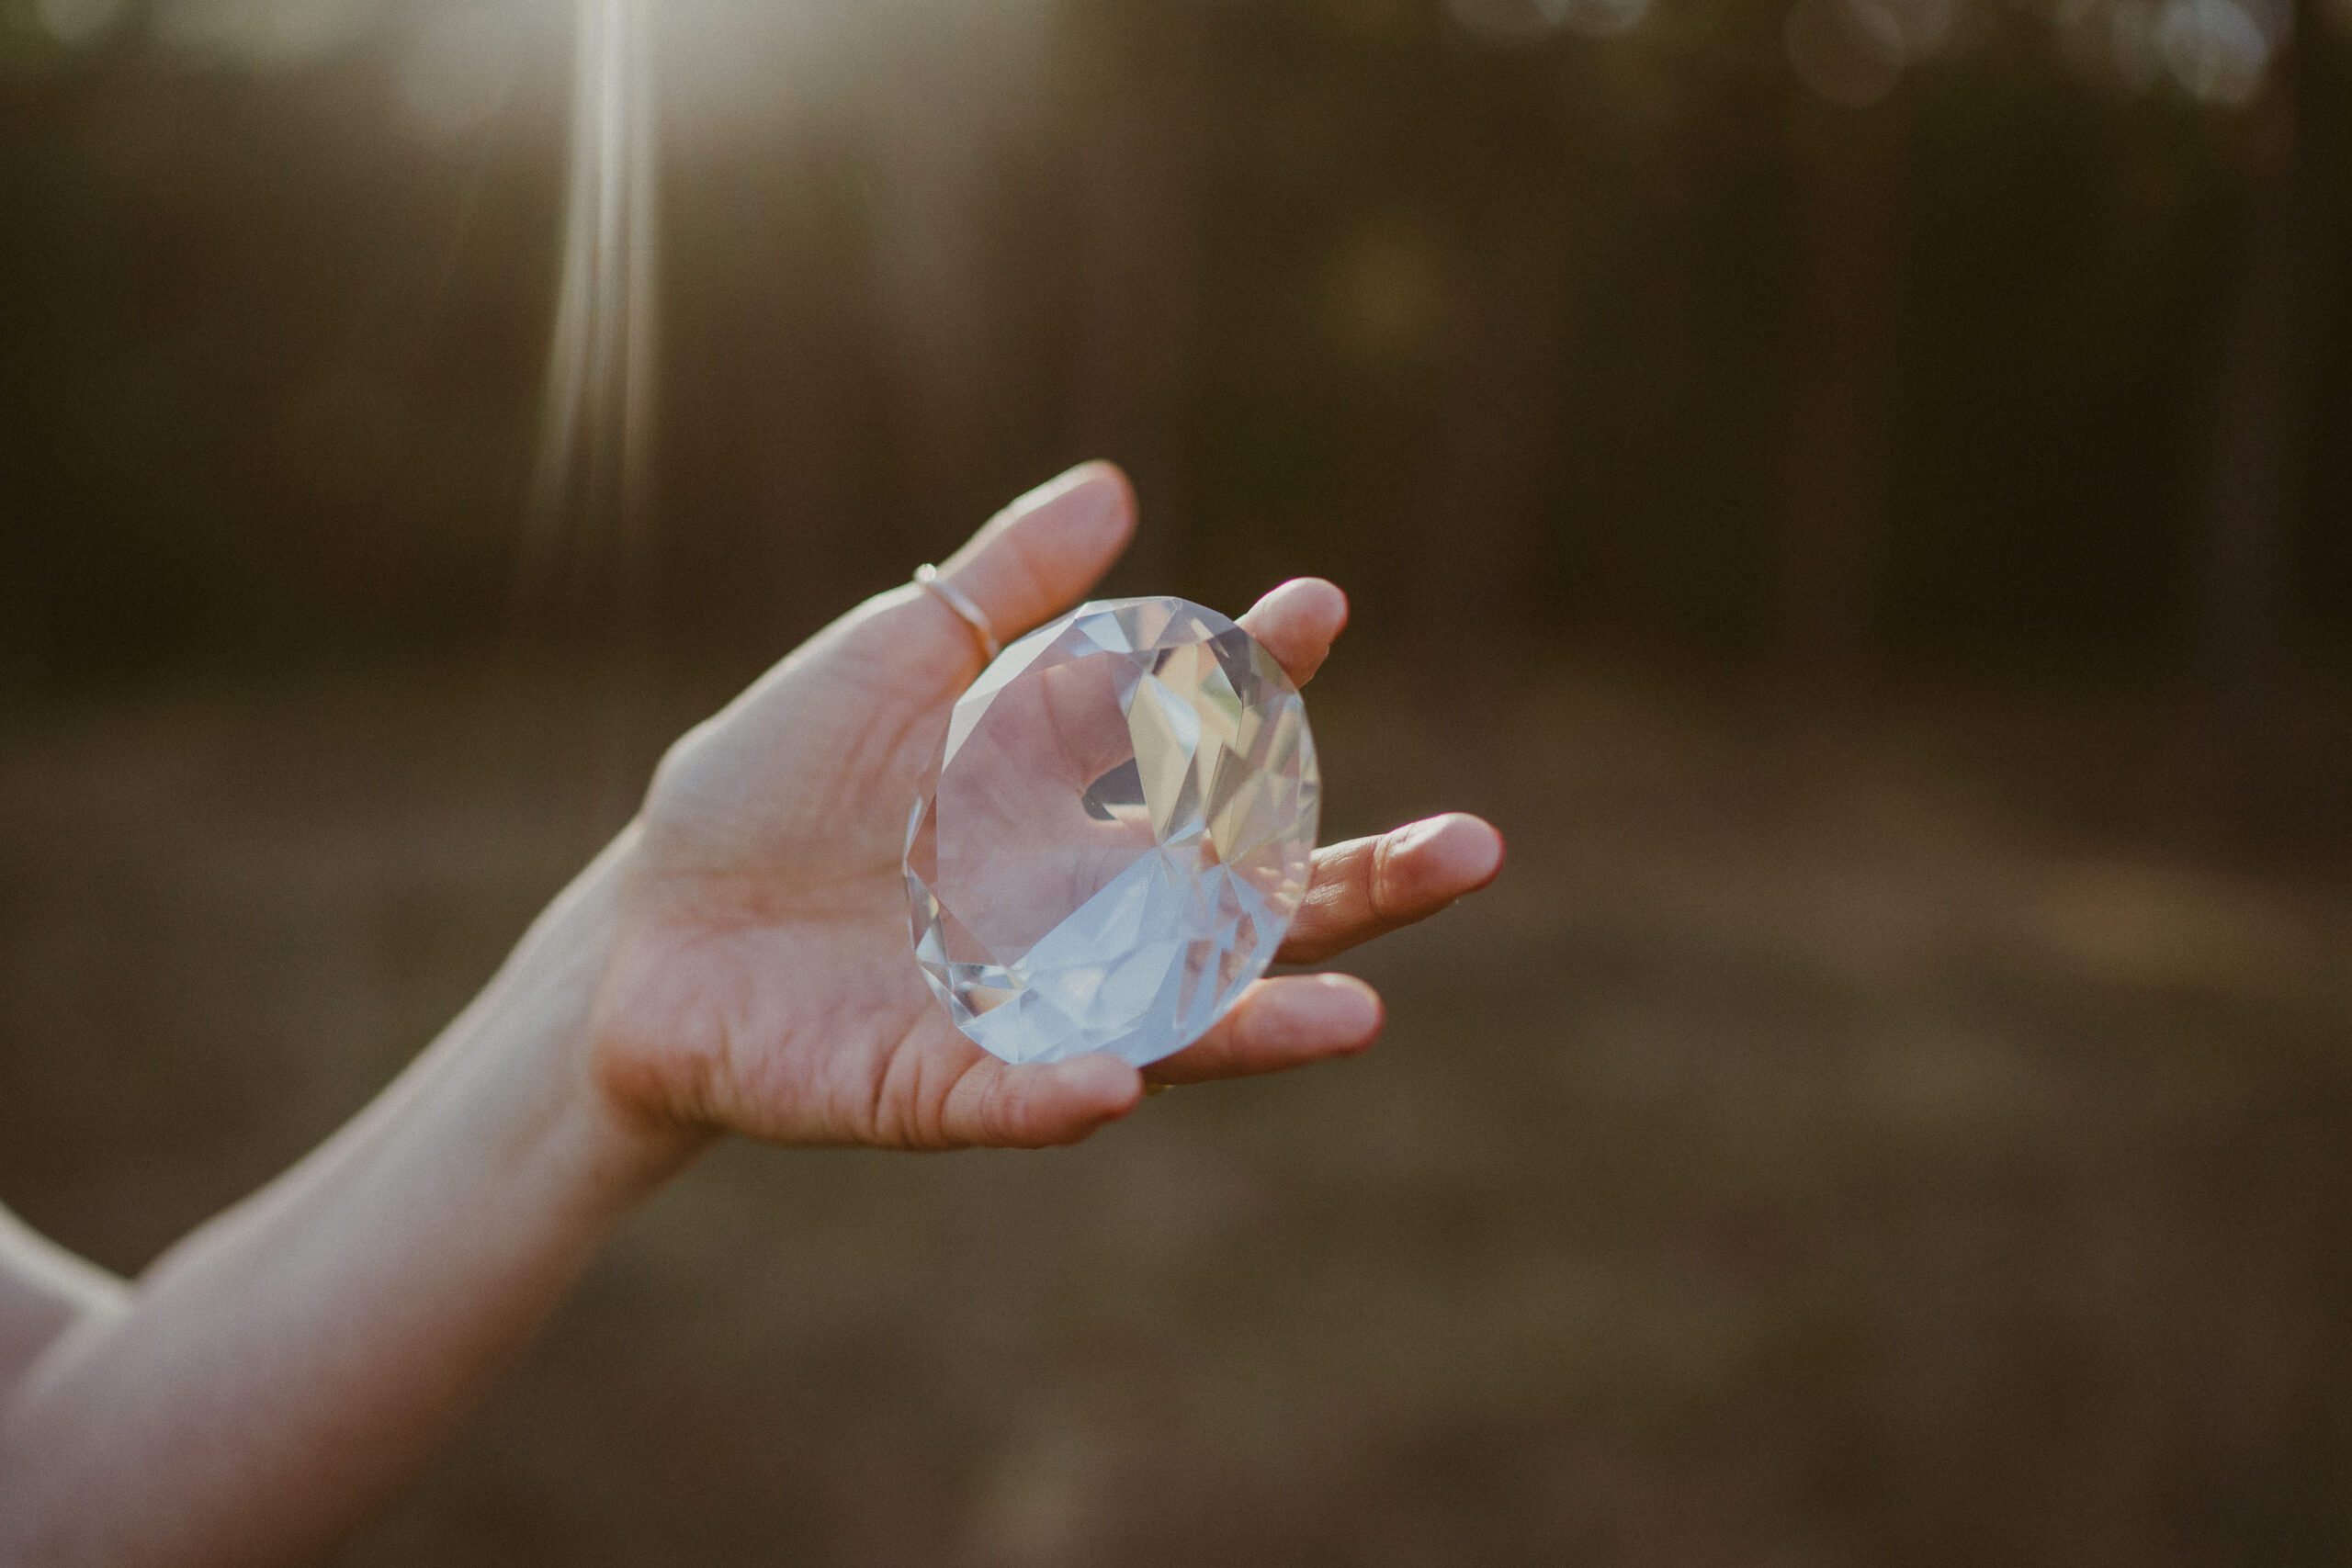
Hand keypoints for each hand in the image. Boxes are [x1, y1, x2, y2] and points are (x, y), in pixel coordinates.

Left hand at [588, 463, 1504, 1151]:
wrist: (640, 930)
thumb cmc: (768, 791)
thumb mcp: (883, 665)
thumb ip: (995, 590)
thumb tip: (1116, 487)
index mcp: (1080, 811)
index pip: (1211, 752)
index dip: (1268, 683)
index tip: (1317, 603)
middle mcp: (1080, 920)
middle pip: (1248, 910)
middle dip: (1359, 886)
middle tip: (1475, 851)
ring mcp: (1018, 1010)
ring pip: (1165, 1025)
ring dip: (1258, 1026)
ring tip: (1359, 1018)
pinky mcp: (926, 1087)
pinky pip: (1006, 1098)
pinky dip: (1060, 1094)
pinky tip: (1121, 1078)